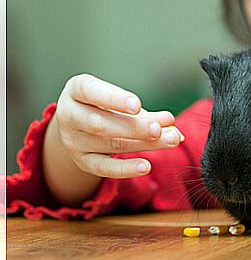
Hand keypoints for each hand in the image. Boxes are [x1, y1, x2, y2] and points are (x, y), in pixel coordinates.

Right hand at [54, 74, 184, 178]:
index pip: (91, 92)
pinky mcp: (82, 161)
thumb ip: (145, 112)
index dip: (114, 99)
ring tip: (170, 140)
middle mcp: (69, 115)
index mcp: (77, 90)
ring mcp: (73, 140)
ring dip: (143, 143)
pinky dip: (125, 169)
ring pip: (109, 144)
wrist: (79, 124)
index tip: (137, 105)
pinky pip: (103, 168)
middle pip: (101, 123)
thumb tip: (171, 124)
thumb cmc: (105, 105)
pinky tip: (145, 166)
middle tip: (159, 128)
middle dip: (134, 127)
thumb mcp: (120, 101)